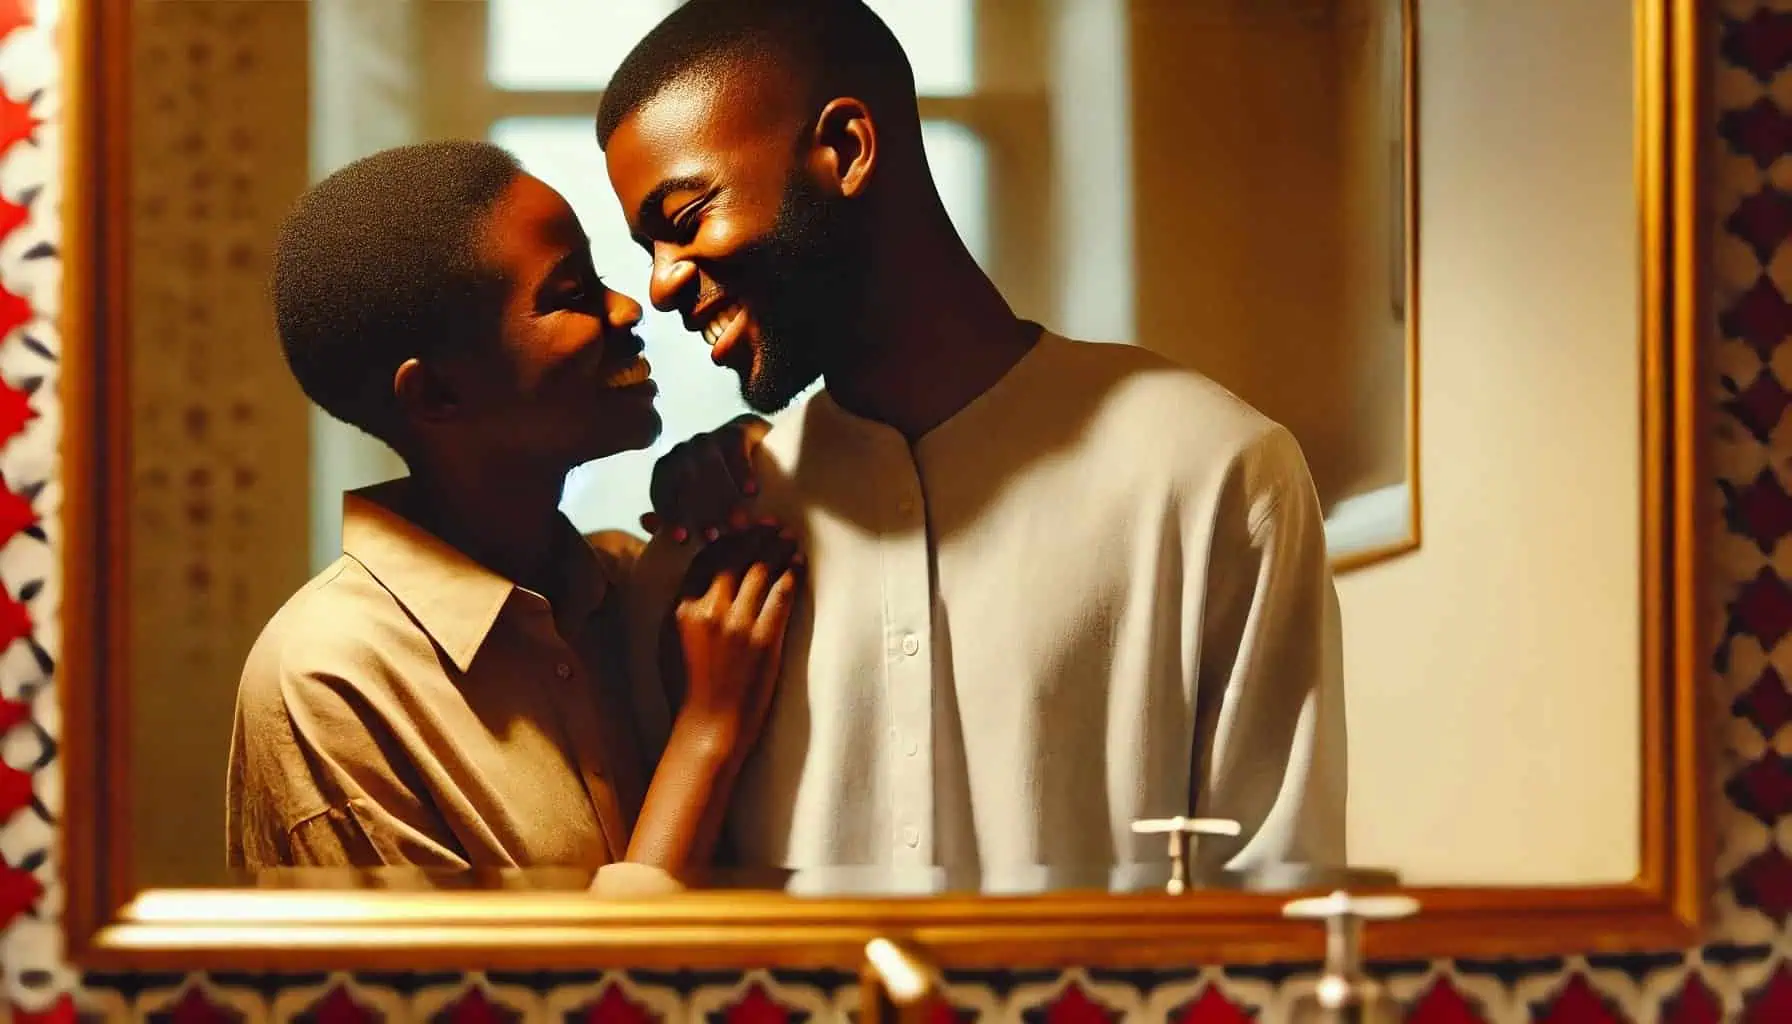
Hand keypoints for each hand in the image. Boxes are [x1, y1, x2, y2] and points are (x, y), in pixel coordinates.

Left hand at [642, 414, 772, 542]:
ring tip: (737, 523)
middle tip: (713, 536)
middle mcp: (684, 451)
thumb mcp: (696, 509)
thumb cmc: (719, 491)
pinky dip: (743, 472)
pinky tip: (751, 493)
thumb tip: (643, 521)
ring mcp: (709, 439)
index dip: (670, 516)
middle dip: (697, 510)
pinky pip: (735, 450)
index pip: (662, 492)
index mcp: (667, 470)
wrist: (754, 453)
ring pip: (708, 463)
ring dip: (722, 495)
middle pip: (684, 478)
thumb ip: (671, 519)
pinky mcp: (736, 431)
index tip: (682, 539)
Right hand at [669, 525, 802, 752]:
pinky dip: (791, 575)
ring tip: (788, 538)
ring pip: (760, 572)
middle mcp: (710, 611)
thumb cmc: (687, 691)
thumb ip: (682, 611)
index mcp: (683, 609)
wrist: (708, 727)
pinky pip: (781, 596)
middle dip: (756, 536)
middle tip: (772, 525)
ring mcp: (739, 625)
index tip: (740, 529)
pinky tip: (798, 564)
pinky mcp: (765, 640)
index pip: (707, 561)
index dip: (727, 540)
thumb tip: (697, 585)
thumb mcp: (669, 644)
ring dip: (777, 549)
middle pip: (736, 559)